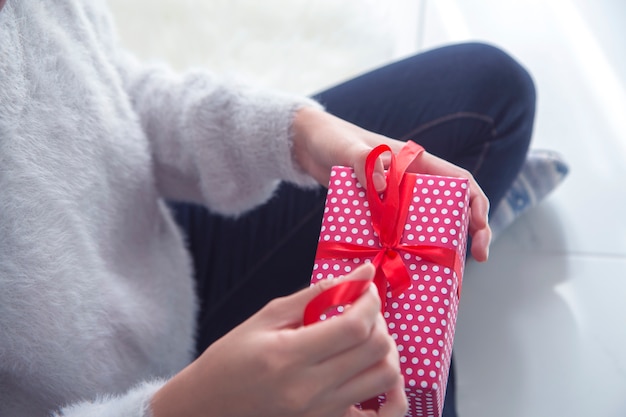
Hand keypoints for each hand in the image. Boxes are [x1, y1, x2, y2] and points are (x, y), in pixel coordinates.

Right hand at [151, 263, 406, 416]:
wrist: (209, 408)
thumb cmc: (231, 358)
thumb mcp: (268, 317)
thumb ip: (318, 294)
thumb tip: (363, 273)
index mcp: (289, 357)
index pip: (355, 326)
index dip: (370, 301)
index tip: (364, 287)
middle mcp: (310, 390)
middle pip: (377, 350)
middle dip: (378, 320)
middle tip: (361, 309)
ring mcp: (322, 413)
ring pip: (386, 378)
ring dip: (384, 350)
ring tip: (364, 337)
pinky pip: (381, 416)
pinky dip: (390, 393)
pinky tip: (374, 372)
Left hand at [292, 107, 490, 260]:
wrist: (309, 148)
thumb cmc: (332, 140)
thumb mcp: (348, 149)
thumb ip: (365, 162)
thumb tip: (384, 186)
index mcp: (416, 163)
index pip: (460, 181)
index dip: (476, 204)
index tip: (480, 228)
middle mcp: (412, 183)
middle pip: (451, 209)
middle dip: (468, 232)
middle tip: (476, 258)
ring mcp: (396, 201)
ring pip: (427, 225)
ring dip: (438, 246)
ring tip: (447, 272)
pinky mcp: (378, 214)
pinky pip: (397, 235)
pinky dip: (405, 251)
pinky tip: (404, 271)